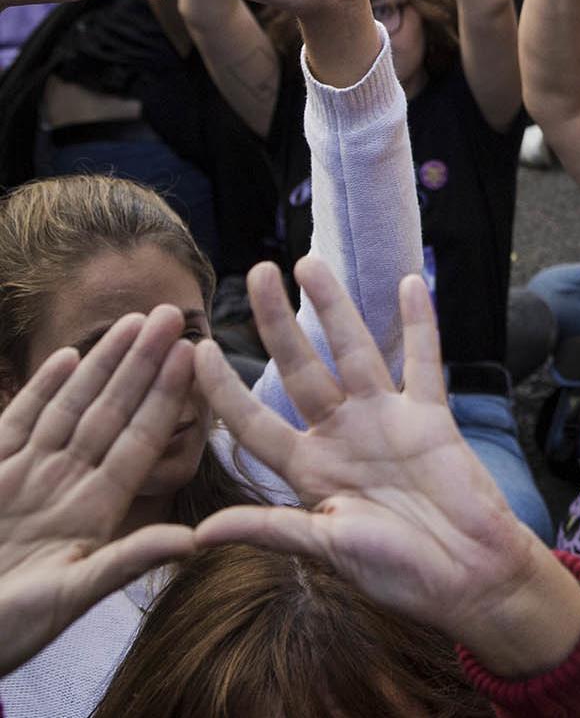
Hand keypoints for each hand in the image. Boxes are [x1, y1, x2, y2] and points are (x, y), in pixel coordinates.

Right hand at [0, 307, 196, 676]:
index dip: (164, 398)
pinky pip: (19, 424)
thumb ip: (125, 562)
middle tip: (170, 314)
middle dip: (141, 364)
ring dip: (101, 365)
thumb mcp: (67, 599)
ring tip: (132, 322)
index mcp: (94, 513)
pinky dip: (41, 392)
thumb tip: (193, 540)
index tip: (192, 355)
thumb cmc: (4, 632)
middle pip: (110, 412)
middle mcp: (66, 486)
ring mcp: (25, 478)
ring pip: (70, 409)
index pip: (137, 441)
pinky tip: (67, 357)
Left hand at [191, 262, 579, 679]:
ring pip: (354, 352)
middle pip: (299, 369)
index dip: (223, 390)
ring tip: (310, 264)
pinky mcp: (430, 418)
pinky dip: (419, 324)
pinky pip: (423, 362)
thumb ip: (270, 529)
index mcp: (308, 471)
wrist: (467, 574)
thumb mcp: (326, 549)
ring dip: (335, 307)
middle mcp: (341, 437)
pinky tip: (411, 284)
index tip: (196, 352)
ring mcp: (386, 422)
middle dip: (275, 323)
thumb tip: (198, 534)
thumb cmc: (397, 571)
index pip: (253, 422)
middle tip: (254, 275)